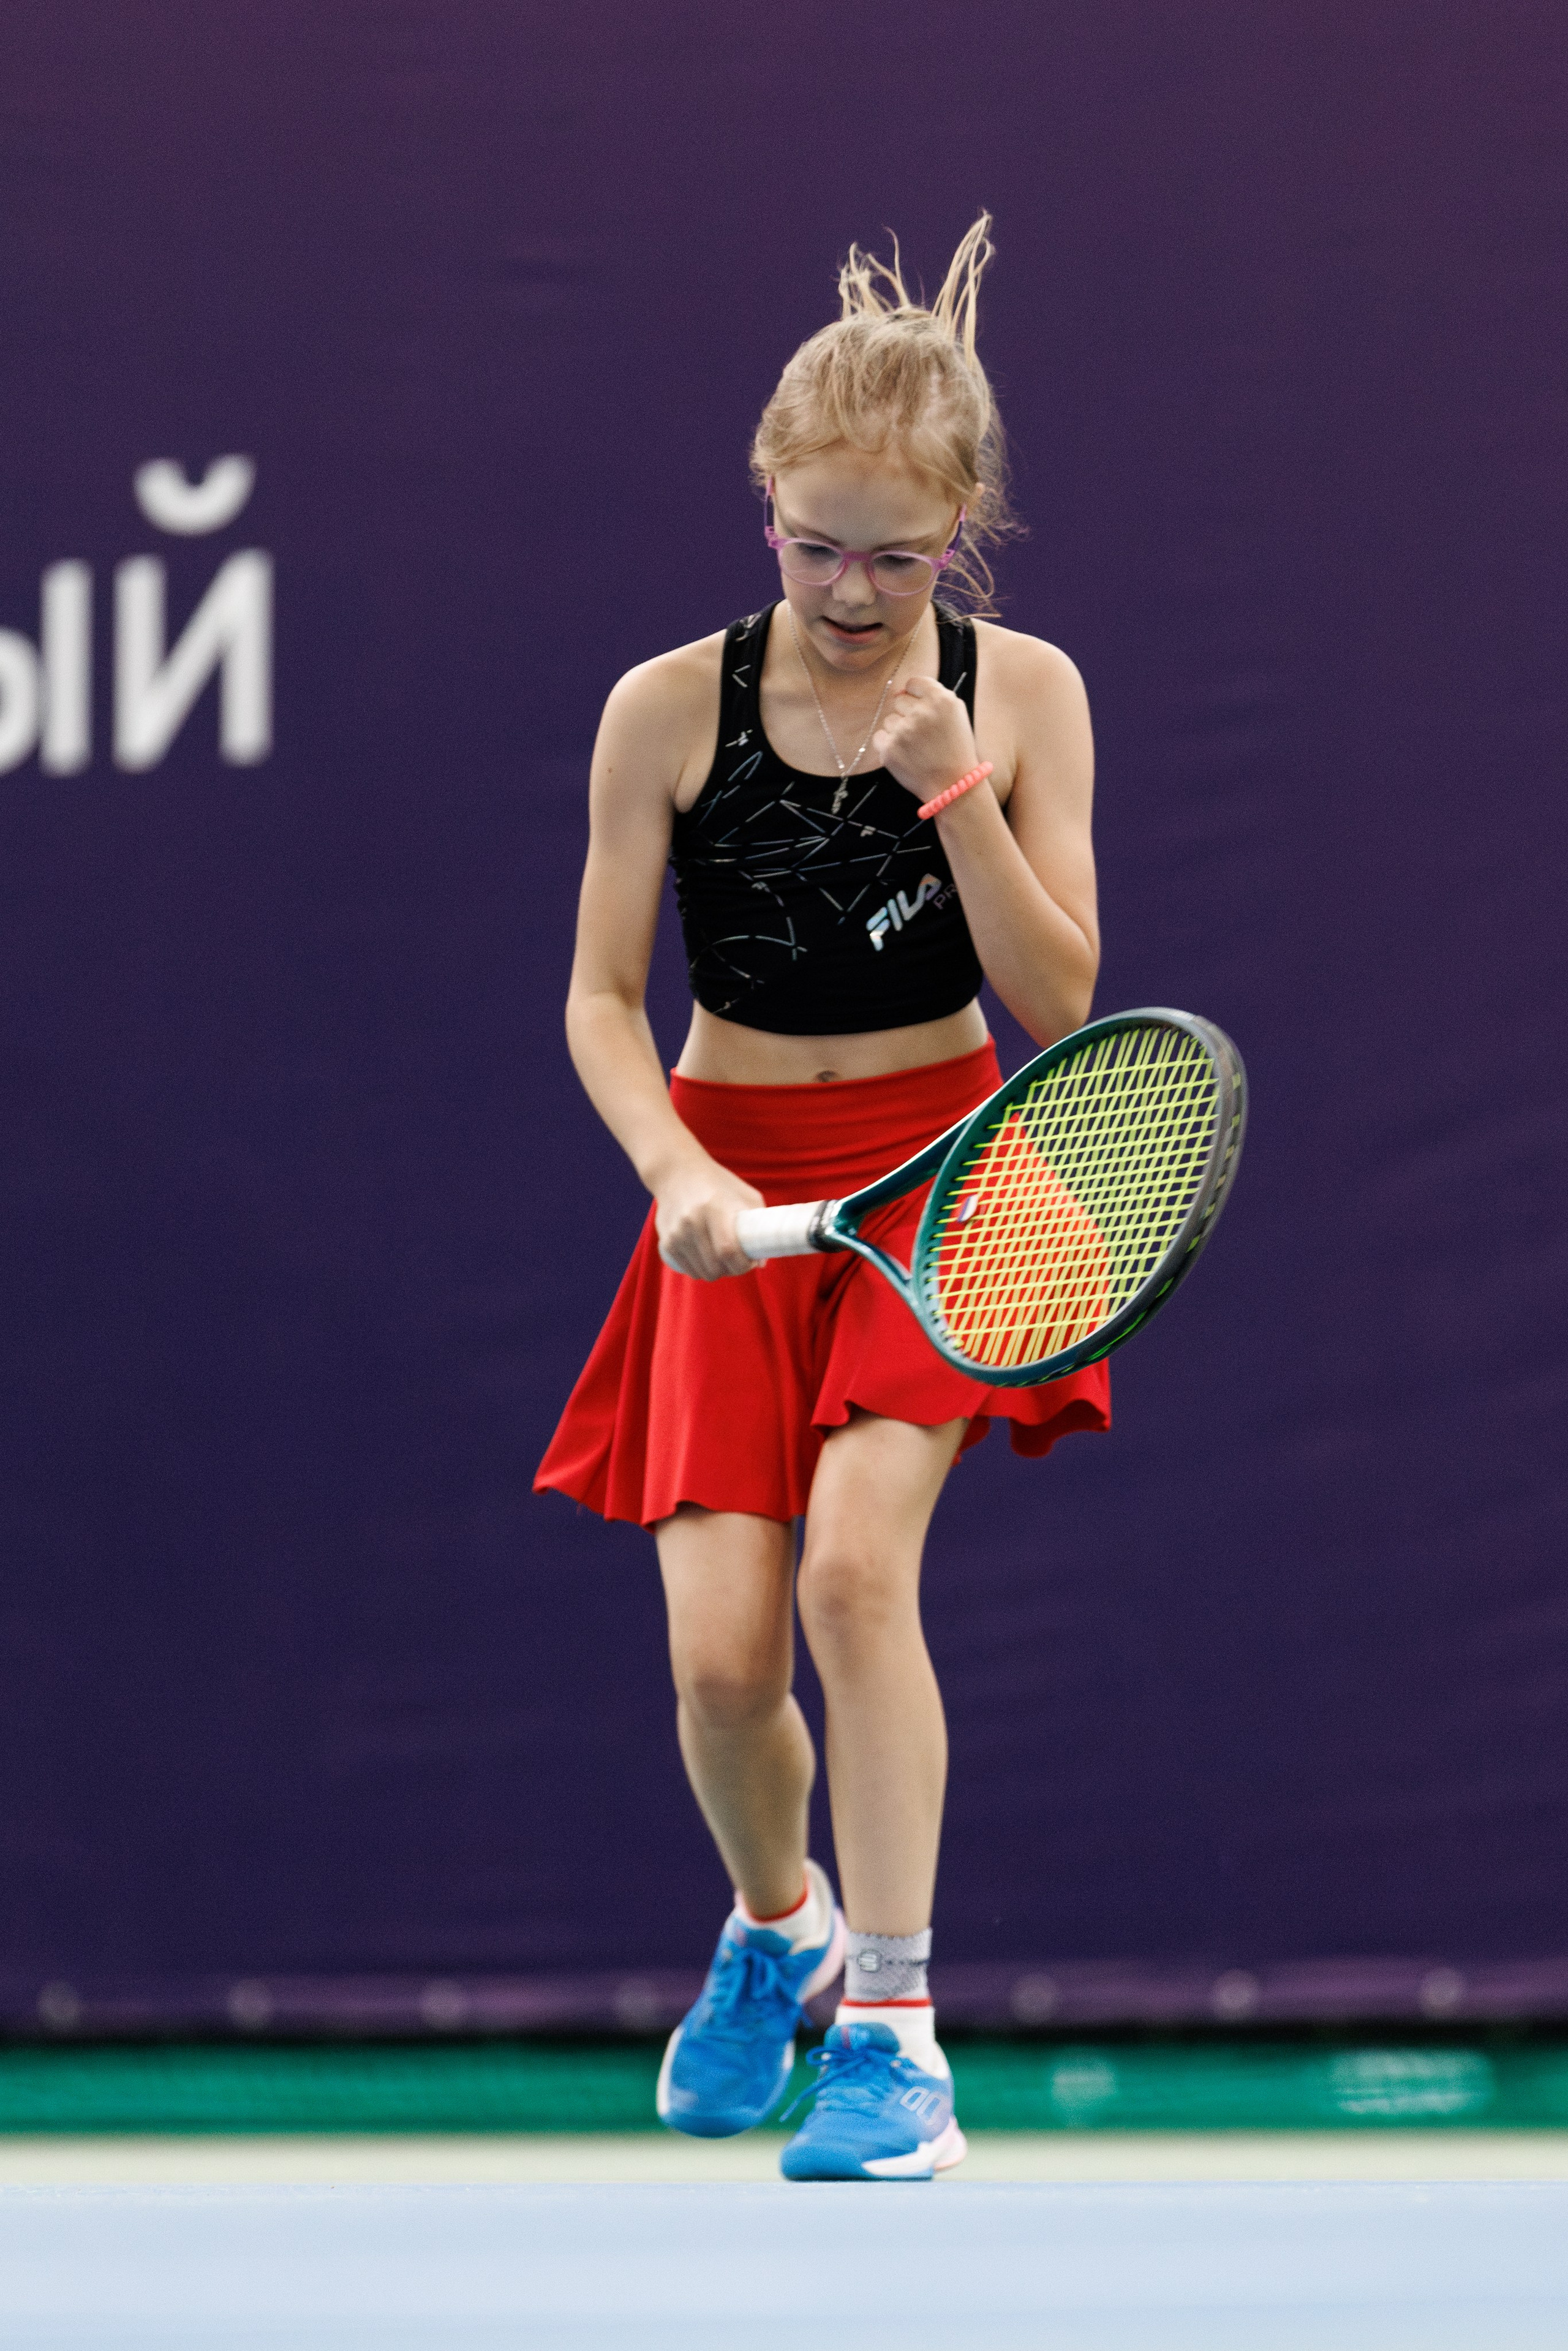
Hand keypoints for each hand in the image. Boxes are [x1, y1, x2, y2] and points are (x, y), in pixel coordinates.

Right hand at [655, 1156, 765, 1279]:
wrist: (677, 1171)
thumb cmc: (718, 1183)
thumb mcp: (744, 1194)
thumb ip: (758, 1224)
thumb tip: (761, 1261)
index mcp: (714, 1208)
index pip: (728, 1250)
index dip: (743, 1264)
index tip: (751, 1262)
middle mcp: (692, 1221)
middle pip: (715, 1266)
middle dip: (732, 1271)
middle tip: (738, 1262)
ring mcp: (676, 1233)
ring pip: (701, 1272)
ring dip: (716, 1272)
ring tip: (723, 1260)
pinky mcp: (666, 1241)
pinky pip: (686, 1269)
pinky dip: (699, 1270)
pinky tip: (706, 1260)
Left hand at [872, 673, 979, 803]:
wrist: (952, 784)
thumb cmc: (955, 749)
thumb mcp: (956, 714)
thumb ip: (933, 695)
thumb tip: (902, 690)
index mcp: (941, 700)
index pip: (914, 683)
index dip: (916, 695)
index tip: (921, 709)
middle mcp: (921, 712)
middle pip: (900, 700)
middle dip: (908, 714)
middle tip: (923, 734)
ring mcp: (903, 731)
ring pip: (889, 719)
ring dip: (899, 731)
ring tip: (916, 747)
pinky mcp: (889, 749)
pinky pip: (879, 736)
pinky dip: (889, 745)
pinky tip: (905, 754)